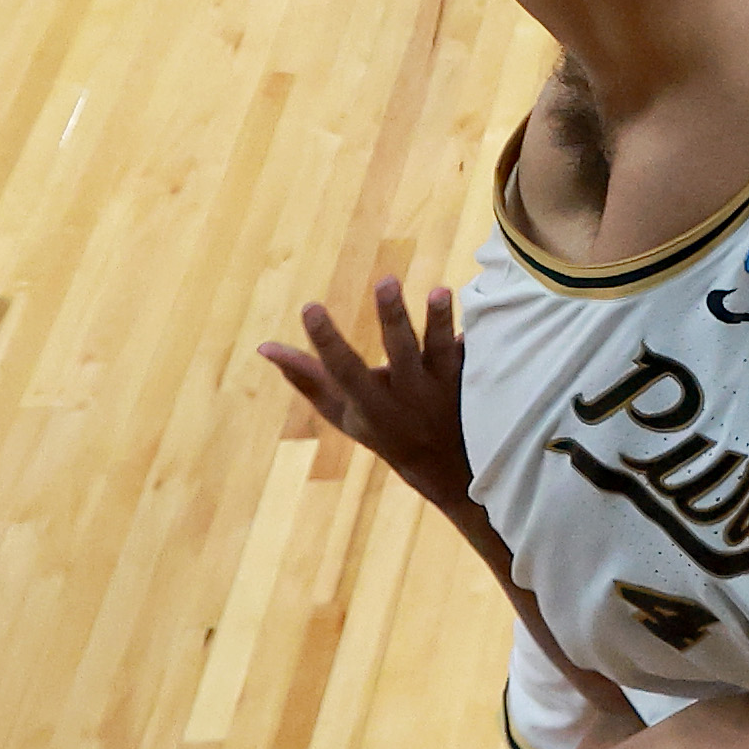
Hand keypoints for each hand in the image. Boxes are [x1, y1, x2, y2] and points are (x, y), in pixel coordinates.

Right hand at [258, 275, 471, 515]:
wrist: (445, 467)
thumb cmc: (383, 430)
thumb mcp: (342, 412)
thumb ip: (306, 378)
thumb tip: (265, 347)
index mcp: (371, 402)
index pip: (343, 370)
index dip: (325, 340)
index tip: (310, 306)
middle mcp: (407, 394)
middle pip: (400, 353)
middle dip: (392, 318)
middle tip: (386, 281)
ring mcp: (441, 387)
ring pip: (442, 351)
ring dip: (440, 321)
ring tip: (439, 291)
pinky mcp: (470, 380)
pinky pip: (476, 355)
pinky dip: (479, 335)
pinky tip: (483, 308)